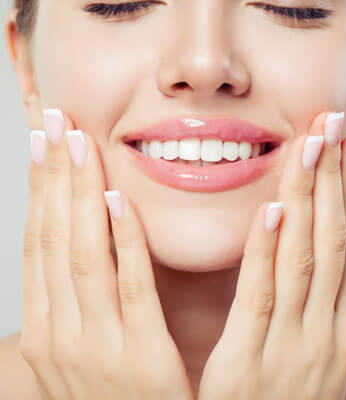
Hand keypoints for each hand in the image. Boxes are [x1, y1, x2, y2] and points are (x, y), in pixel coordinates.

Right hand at [21, 109, 193, 399]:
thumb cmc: (109, 398)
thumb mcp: (79, 352)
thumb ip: (77, 304)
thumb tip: (78, 252)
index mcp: (48, 328)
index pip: (40, 242)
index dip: (40, 190)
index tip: (44, 145)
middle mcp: (61, 333)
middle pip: (54, 237)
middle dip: (54, 178)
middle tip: (58, 125)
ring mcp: (97, 346)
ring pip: (83, 254)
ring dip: (79, 195)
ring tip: (80, 145)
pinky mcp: (141, 358)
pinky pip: (130, 288)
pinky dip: (122, 243)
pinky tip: (118, 202)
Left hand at [198, 112, 345, 399]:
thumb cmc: (283, 397)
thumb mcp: (309, 349)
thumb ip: (309, 302)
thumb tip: (307, 250)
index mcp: (337, 322)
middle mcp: (324, 326)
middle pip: (332, 237)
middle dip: (334, 177)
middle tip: (334, 124)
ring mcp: (291, 344)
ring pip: (305, 257)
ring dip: (311, 198)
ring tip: (311, 146)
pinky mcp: (249, 361)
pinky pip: (261, 296)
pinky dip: (270, 252)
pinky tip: (275, 210)